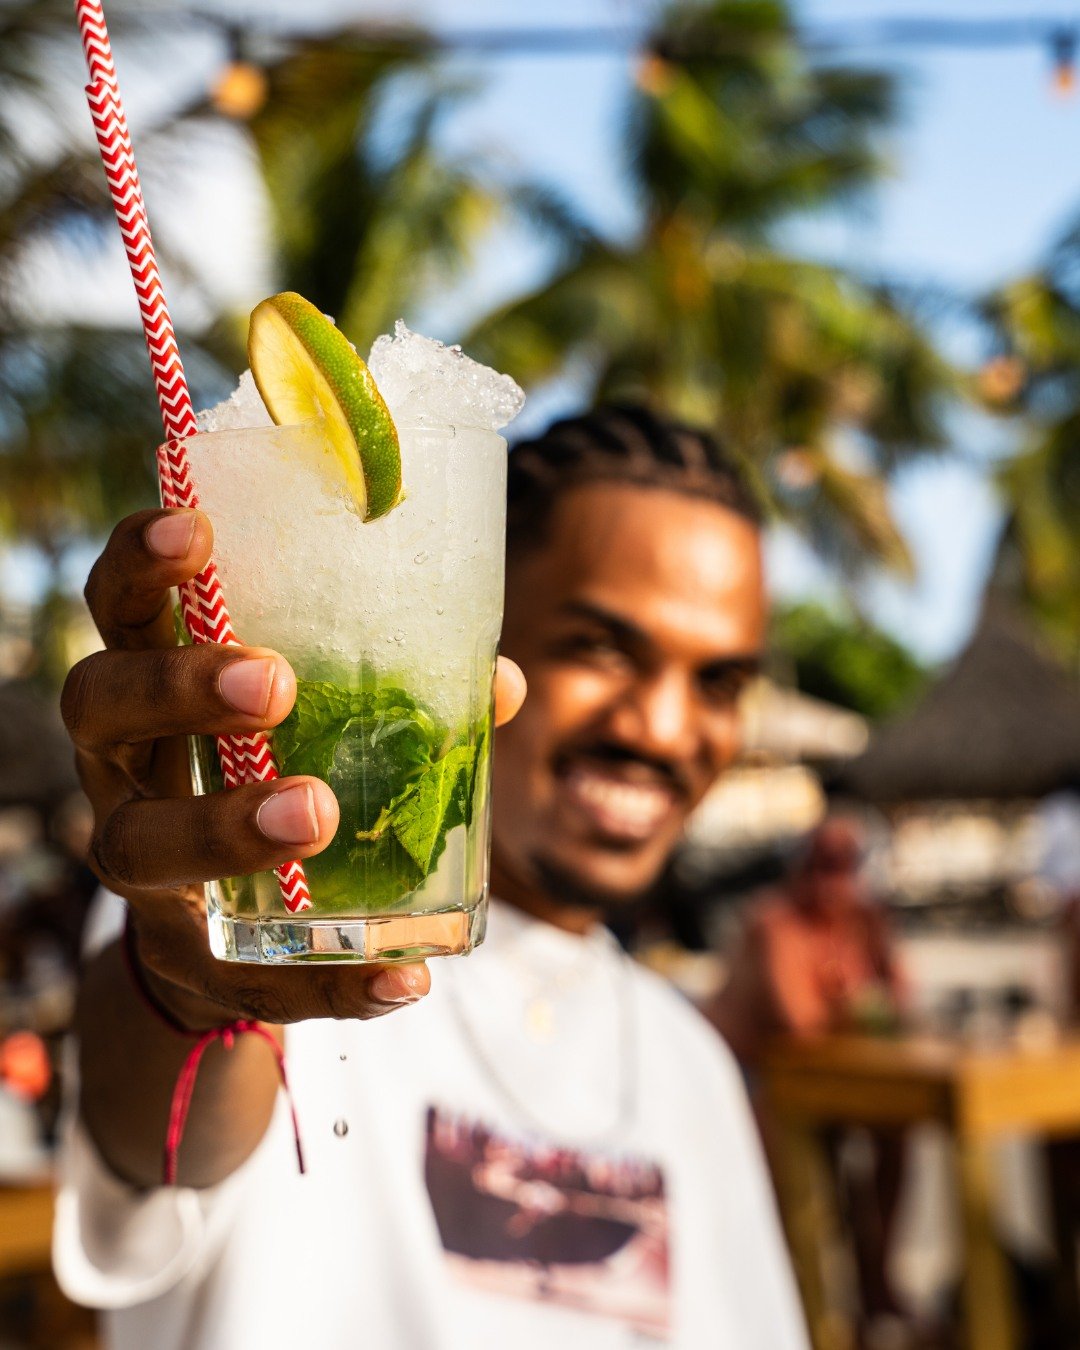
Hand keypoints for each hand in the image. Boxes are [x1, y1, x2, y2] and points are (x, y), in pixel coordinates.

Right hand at [63, 508, 526, 1028]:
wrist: (228, 936)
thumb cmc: (273, 783)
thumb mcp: (324, 727)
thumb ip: (402, 698)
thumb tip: (502, 682)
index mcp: (156, 687)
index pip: (122, 608)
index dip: (140, 565)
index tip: (193, 528)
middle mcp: (122, 765)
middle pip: (100, 705)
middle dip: (175, 686)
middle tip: (270, 685)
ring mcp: (141, 861)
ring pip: (135, 842)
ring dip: (226, 827)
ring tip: (316, 811)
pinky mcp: (190, 956)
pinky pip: (247, 974)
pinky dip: (331, 981)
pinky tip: (400, 977)